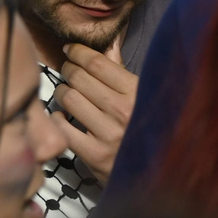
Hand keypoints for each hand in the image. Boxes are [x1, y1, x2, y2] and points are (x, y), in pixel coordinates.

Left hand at [50, 43, 138, 184]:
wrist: (160, 175)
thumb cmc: (149, 130)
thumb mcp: (143, 98)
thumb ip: (122, 71)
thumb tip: (108, 42)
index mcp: (139, 93)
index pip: (97, 63)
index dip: (78, 52)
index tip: (70, 50)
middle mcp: (124, 112)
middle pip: (79, 77)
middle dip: (68, 70)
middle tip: (68, 71)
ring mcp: (109, 134)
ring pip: (68, 98)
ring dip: (62, 92)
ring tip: (67, 93)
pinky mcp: (96, 155)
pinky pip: (62, 126)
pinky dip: (57, 118)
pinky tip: (63, 117)